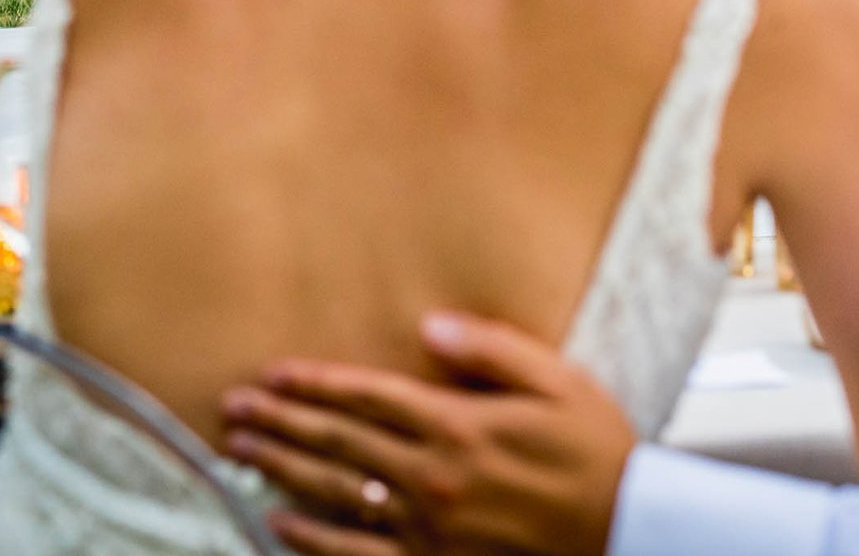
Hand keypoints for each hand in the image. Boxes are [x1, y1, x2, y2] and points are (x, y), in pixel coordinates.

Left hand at [223, 313, 633, 555]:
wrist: (624, 526)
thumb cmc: (595, 448)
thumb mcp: (558, 380)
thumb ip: (491, 348)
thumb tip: (432, 325)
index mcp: (458, 424)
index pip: (368, 397)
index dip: (315, 383)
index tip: (273, 373)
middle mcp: (432, 475)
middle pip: (338, 441)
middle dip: (281, 421)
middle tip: (234, 407)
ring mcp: (426, 525)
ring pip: (336, 492)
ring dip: (282, 468)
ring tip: (240, 450)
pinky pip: (355, 553)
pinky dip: (311, 537)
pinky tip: (275, 520)